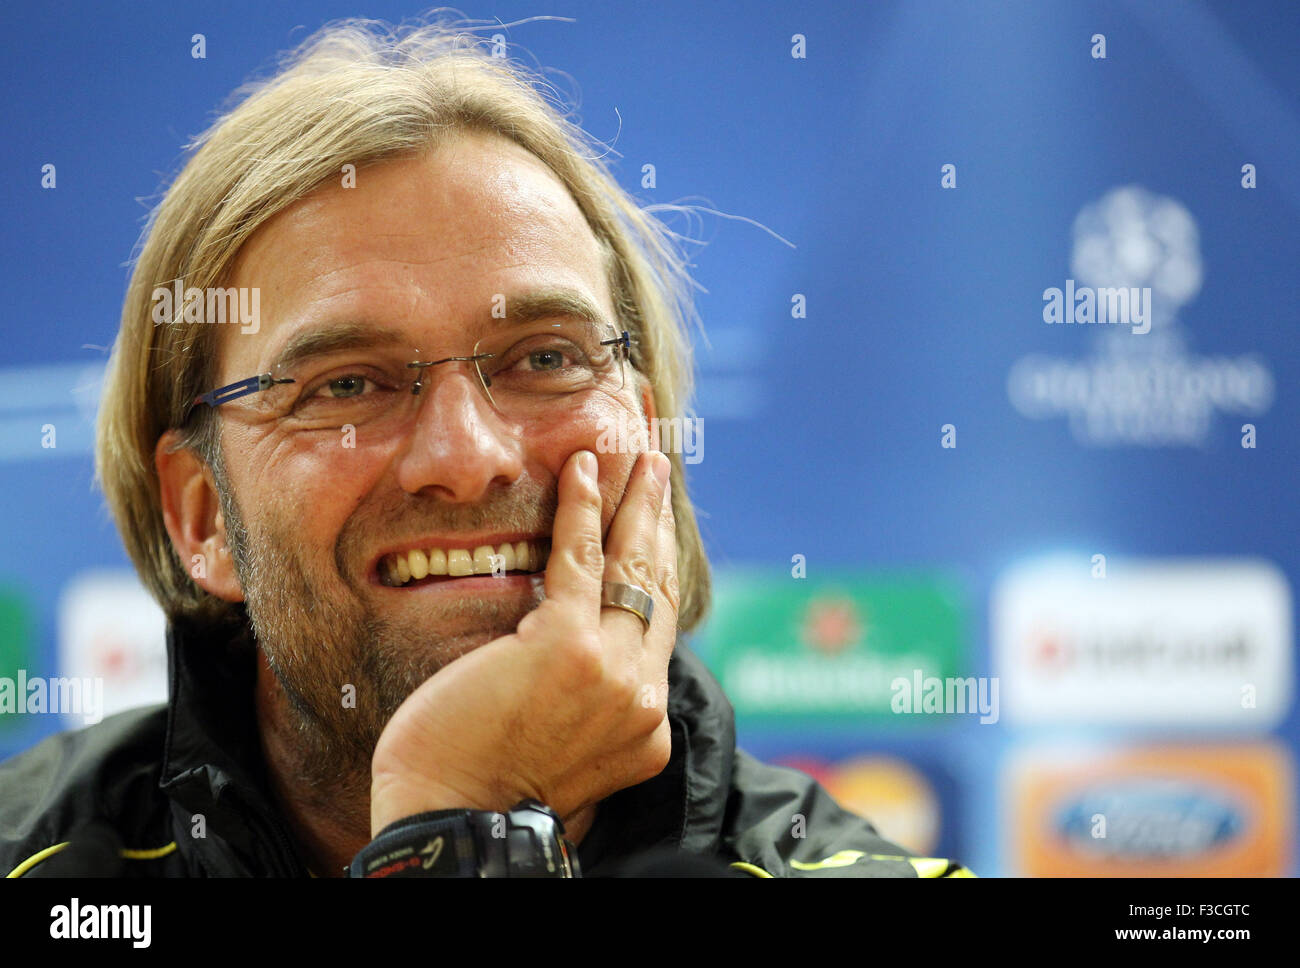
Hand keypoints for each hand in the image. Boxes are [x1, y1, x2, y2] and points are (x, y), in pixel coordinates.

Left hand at [368, 448, 678, 836]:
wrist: (451, 823)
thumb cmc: (481, 794)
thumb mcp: (559, 757)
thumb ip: (586, 712)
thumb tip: (575, 673)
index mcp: (642, 729)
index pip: (658, 634)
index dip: (659, 575)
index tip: (657, 536)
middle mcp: (641, 698)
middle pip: (659, 592)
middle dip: (659, 528)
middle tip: (659, 479)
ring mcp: (612, 671)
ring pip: (632, 569)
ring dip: (636, 507)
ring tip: (639, 463)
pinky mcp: (567, 645)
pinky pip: (580, 558)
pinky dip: (582, 508)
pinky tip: (580, 470)